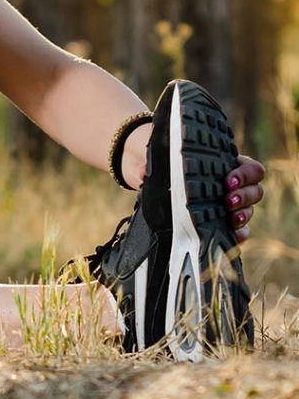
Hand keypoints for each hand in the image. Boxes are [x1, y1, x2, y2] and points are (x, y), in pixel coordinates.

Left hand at [132, 149, 265, 244]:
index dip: (244, 174)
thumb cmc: (166, 166)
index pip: (250, 168)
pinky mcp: (224, 224)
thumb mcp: (160, 162)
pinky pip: (240, 231)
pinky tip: (231, 236)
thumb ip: (150, 166)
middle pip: (255, 191)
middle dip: (244, 196)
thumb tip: (143, 172)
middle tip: (228, 200)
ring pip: (249, 210)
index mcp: (226, 165)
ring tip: (232, 219)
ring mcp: (231, 206)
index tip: (228, 180)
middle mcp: (234, 186)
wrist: (157, 183)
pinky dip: (238, 235)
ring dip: (243, 215)